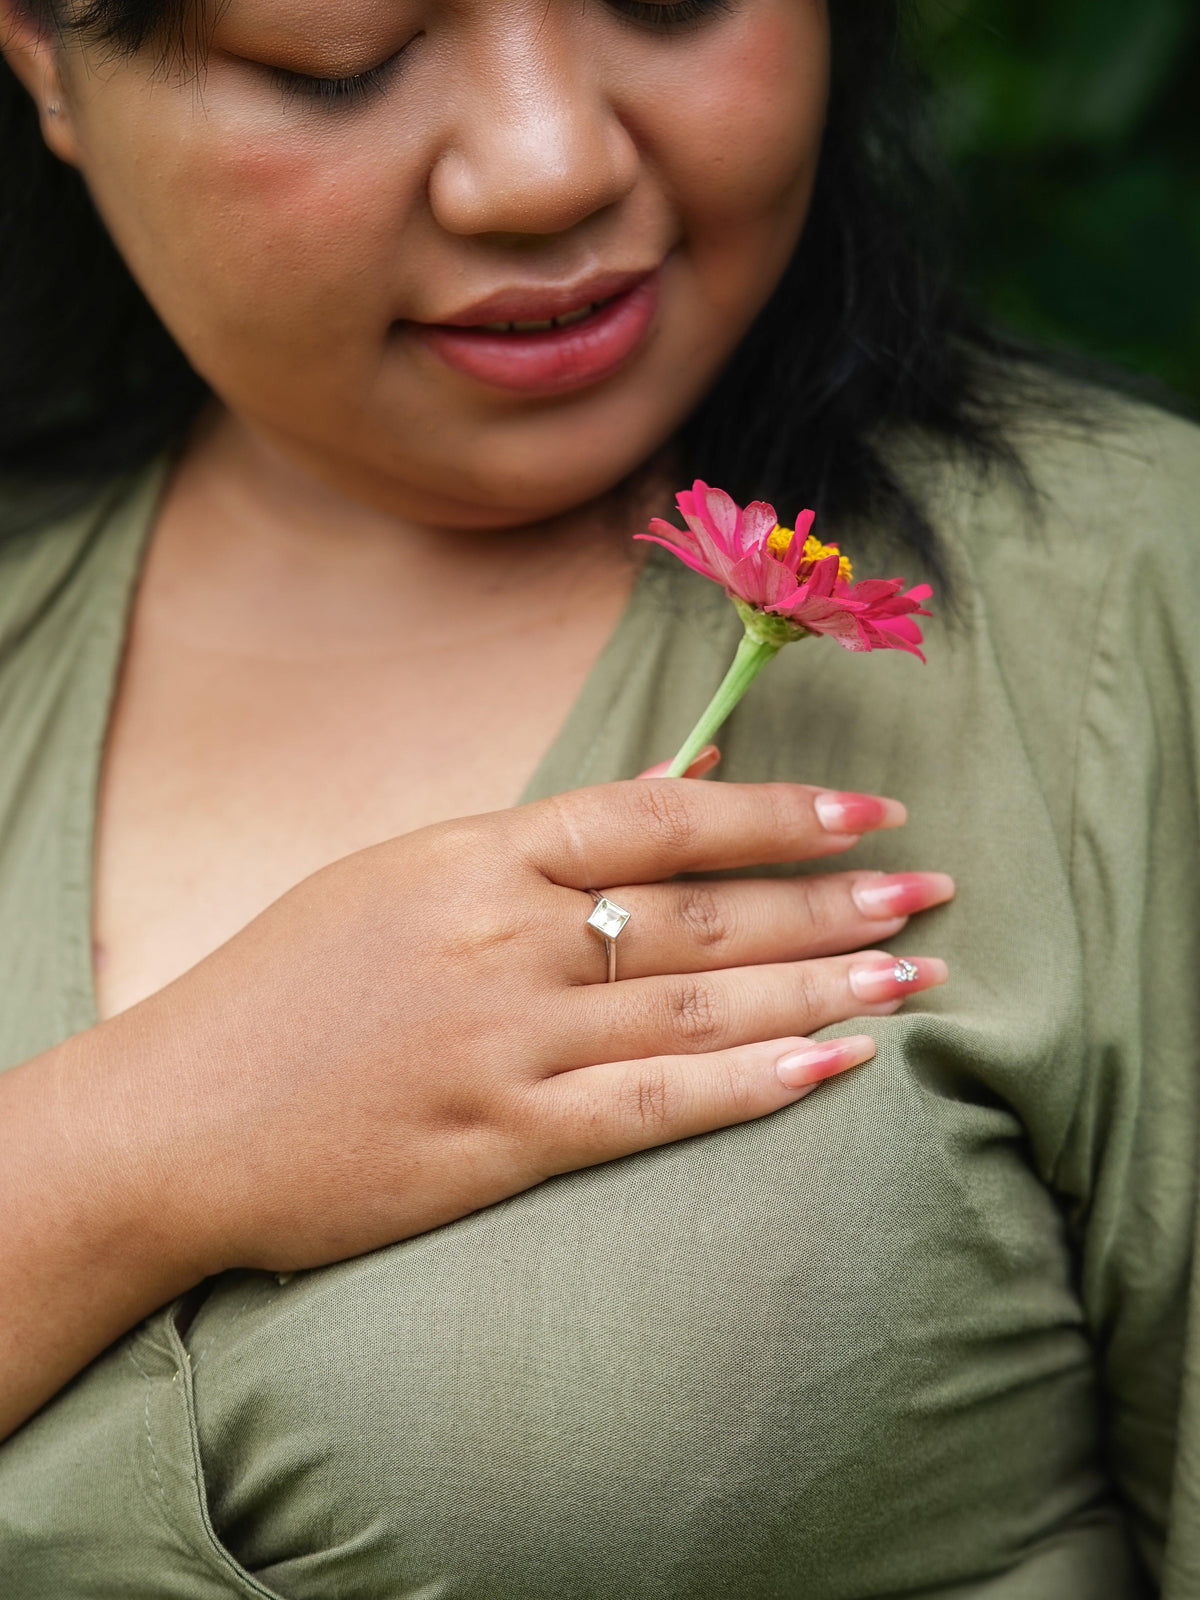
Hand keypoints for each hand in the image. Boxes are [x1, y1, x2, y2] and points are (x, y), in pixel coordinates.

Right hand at [0, 767, 950, 1437]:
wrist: (176, 1119)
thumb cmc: (285, 987)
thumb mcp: (398, 877)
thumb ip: (534, 841)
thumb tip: (667, 783)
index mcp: (475, 857)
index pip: (659, 818)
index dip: (776, 810)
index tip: (868, 810)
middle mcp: (505, 939)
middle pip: (704, 913)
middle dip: (833, 900)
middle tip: (932, 890)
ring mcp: (508, 1043)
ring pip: (700, 1005)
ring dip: (824, 988)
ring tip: (917, 975)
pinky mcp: (502, 1142)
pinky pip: (654, 1107)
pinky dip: (751, 1085)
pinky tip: (833, 1066)